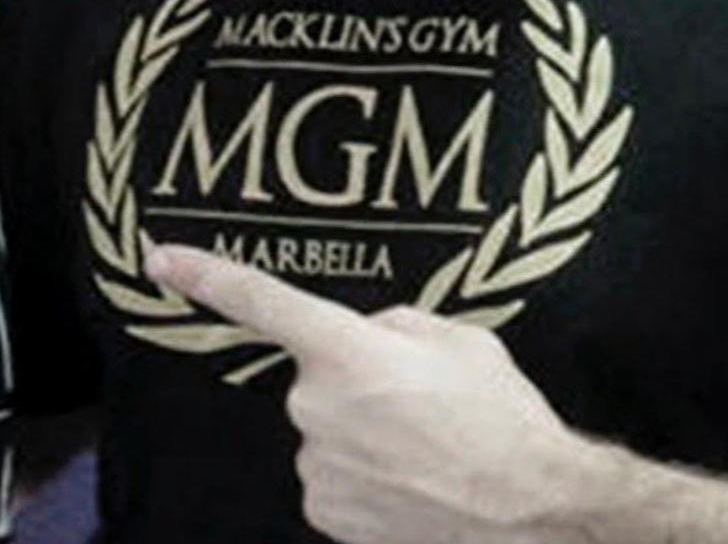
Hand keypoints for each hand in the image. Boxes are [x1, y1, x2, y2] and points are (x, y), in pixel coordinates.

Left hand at [144, 244, 604, 543]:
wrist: (525, 509)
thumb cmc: (500, 416)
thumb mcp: (463, 340)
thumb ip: (401, 326)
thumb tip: (372, 336)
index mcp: (350, 350)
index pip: (265, 304)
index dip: (208, 277)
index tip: (159, 259)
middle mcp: (317, 406)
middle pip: (322, 372)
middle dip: (359, 375)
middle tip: (422, 396)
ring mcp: (315, 464)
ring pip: (328, 424)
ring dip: (364, 427)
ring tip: (427, 442)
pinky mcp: (322, 511)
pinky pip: (333, 471)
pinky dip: (365, 470)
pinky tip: (412, 476)